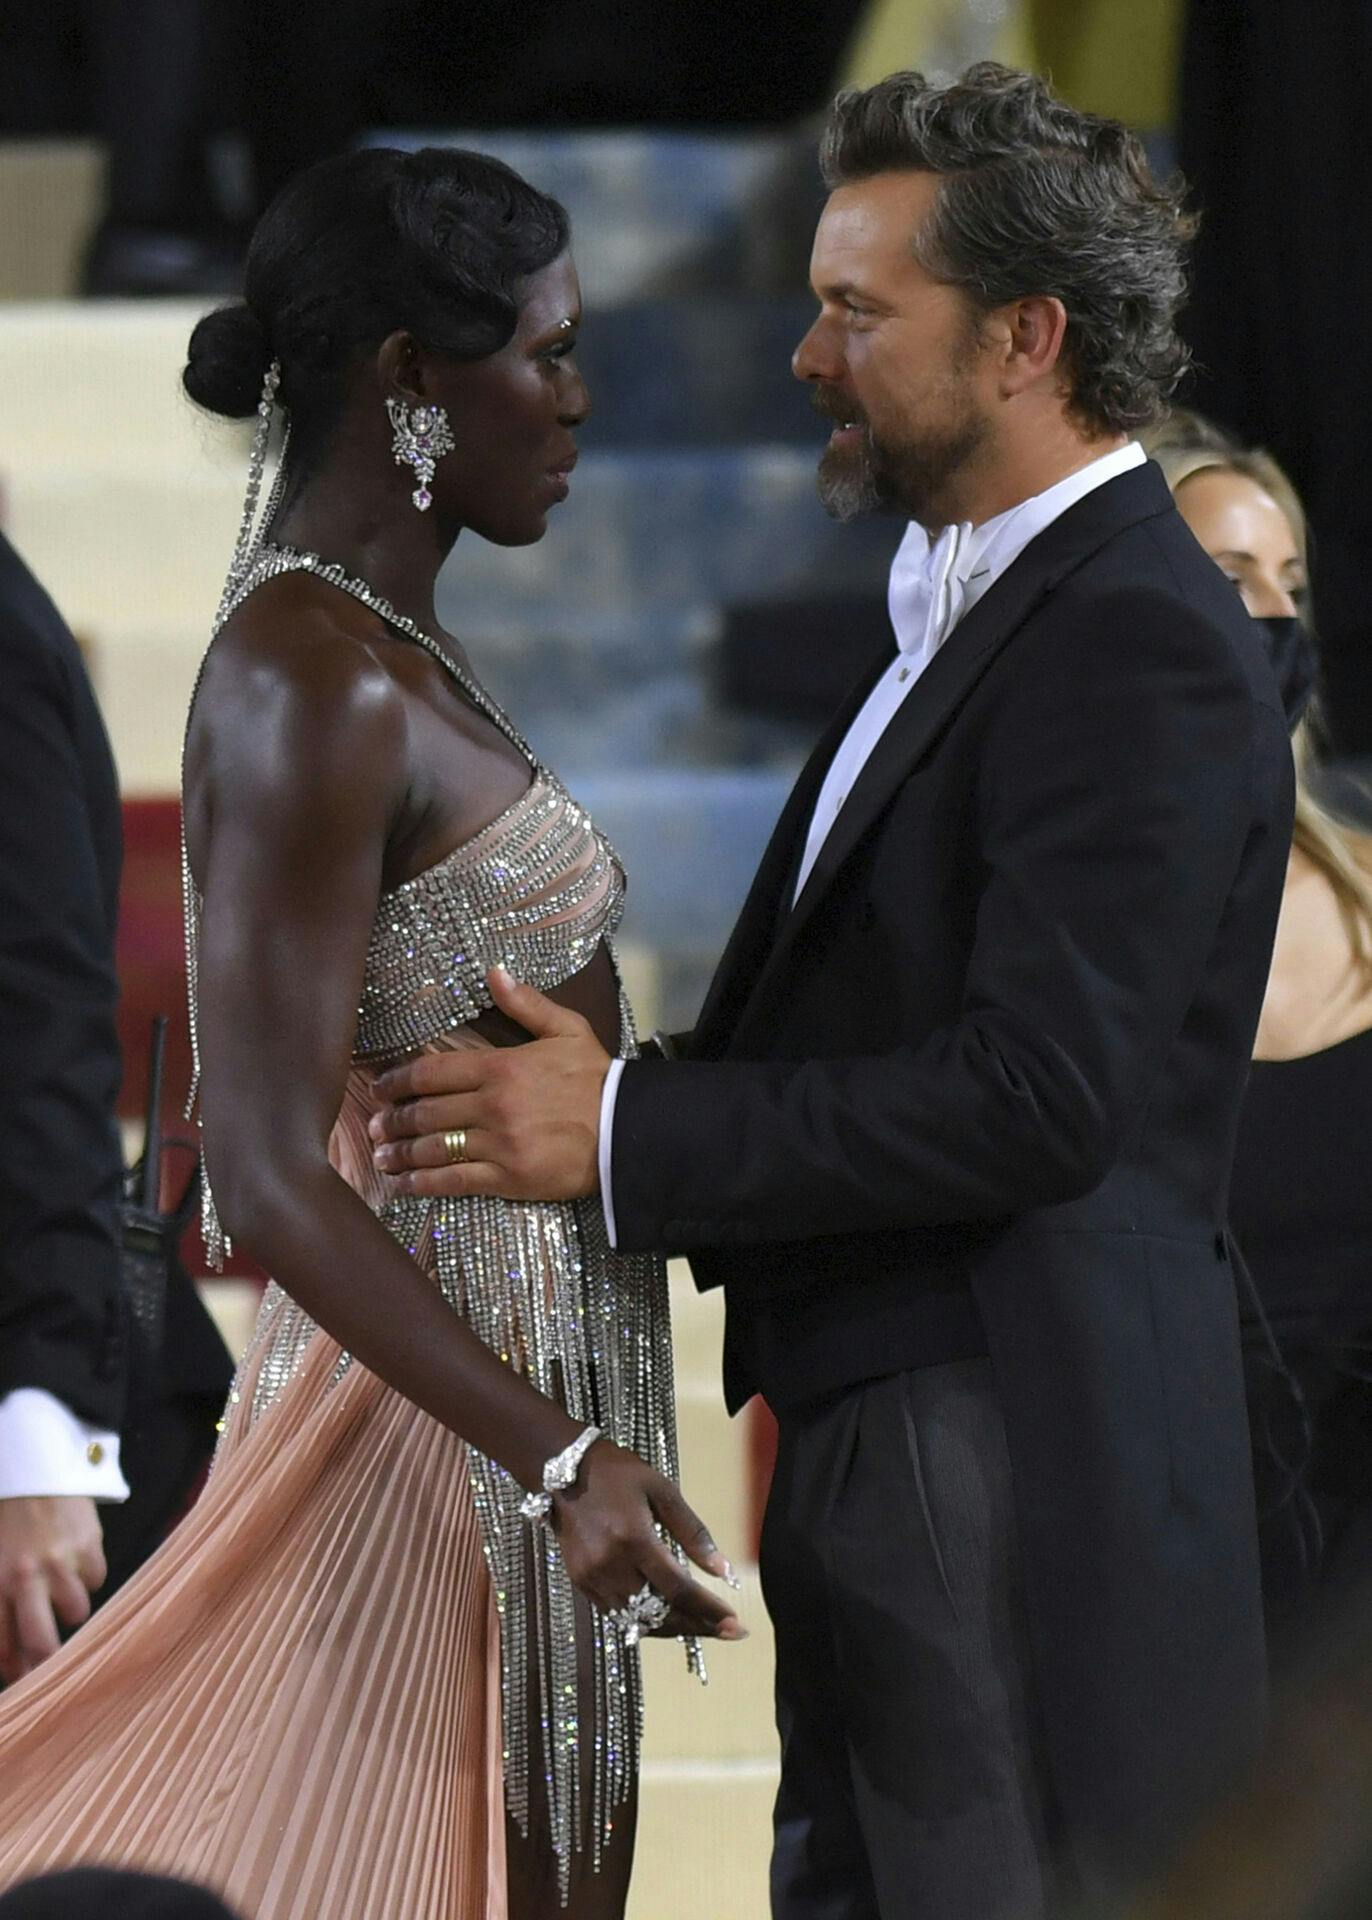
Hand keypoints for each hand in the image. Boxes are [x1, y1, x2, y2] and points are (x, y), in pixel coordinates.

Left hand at [0, 1495, 105, 1682]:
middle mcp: (29, 1577)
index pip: (3, 1644)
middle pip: (43, 1642)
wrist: (36, 1465)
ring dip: (69, 1606)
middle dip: (47, 1660)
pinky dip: (88, 1574)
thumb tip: (9, 1646)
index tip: (20, 1674)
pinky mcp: (90, 1544)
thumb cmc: (6, 1516)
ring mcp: (63, 1560)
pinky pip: (97, 1577)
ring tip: (61, 1591)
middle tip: (50, 1661)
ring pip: (76, 1610)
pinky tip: (76, 1559)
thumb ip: (1, 1596)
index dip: (13, 1667)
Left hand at [369, 967, 608, 1201]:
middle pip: (426, 1112)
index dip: (398, 1080)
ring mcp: (499, 1143)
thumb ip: (526, 1004)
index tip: (379, 1087)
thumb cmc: (597, 1078)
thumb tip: (493, 972)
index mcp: (501, 1067)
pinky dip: (424, 1184)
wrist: (629, 1129)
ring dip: (400, 1153)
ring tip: (382, 1156)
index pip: (432, 1072)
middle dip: (393, 1120)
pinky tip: (405, 1185)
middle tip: (374, 1126)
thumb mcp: (567, 1030)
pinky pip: (455, 1181)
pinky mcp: (508, 1177)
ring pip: (434, 1149)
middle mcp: (492, 1105)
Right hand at [556, 1440, 745, 1641]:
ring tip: (704, 1626)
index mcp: (634, 1539)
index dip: (709, 1611)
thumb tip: (723, 1571)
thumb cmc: (618, 1473)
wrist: (562, 1470)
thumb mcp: (663, 1491)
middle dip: (699, 1627)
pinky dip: (646, 1621)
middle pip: (661, 1614)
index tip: (737, 1624)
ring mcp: (592, 1579)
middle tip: (729, 1632)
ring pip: (639, 1622)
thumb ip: (693, 1532)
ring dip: (675, 1628)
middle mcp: (611, 1566)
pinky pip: (619, 1615)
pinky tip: (668, 1616)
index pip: (679, 1590)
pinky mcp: (581, 1583)